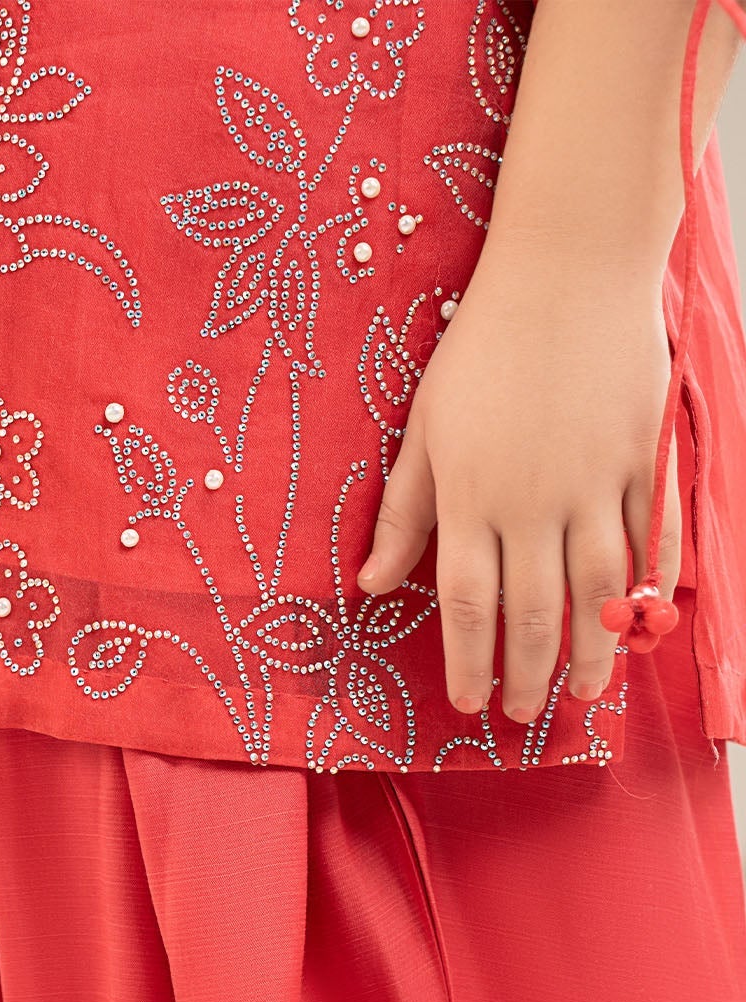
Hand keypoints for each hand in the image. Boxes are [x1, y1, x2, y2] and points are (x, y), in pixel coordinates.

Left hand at [357, 252, 680, 721]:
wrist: (567, 269)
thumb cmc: (483, 347)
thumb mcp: (425, 428)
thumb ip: (403, 513)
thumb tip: (368, 586)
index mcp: (472, 497)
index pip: (465, 604)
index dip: (466, 662)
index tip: (468, 703)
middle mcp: (533, 501)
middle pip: (533, 612)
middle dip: (527, 674)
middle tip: (524, 714)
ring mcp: (594, 482)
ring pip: (598, 590)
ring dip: (592, 651)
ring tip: (583, 693)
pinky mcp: (642, 459)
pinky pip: (649, 539)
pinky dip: (648, 587)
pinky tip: (640, 624)